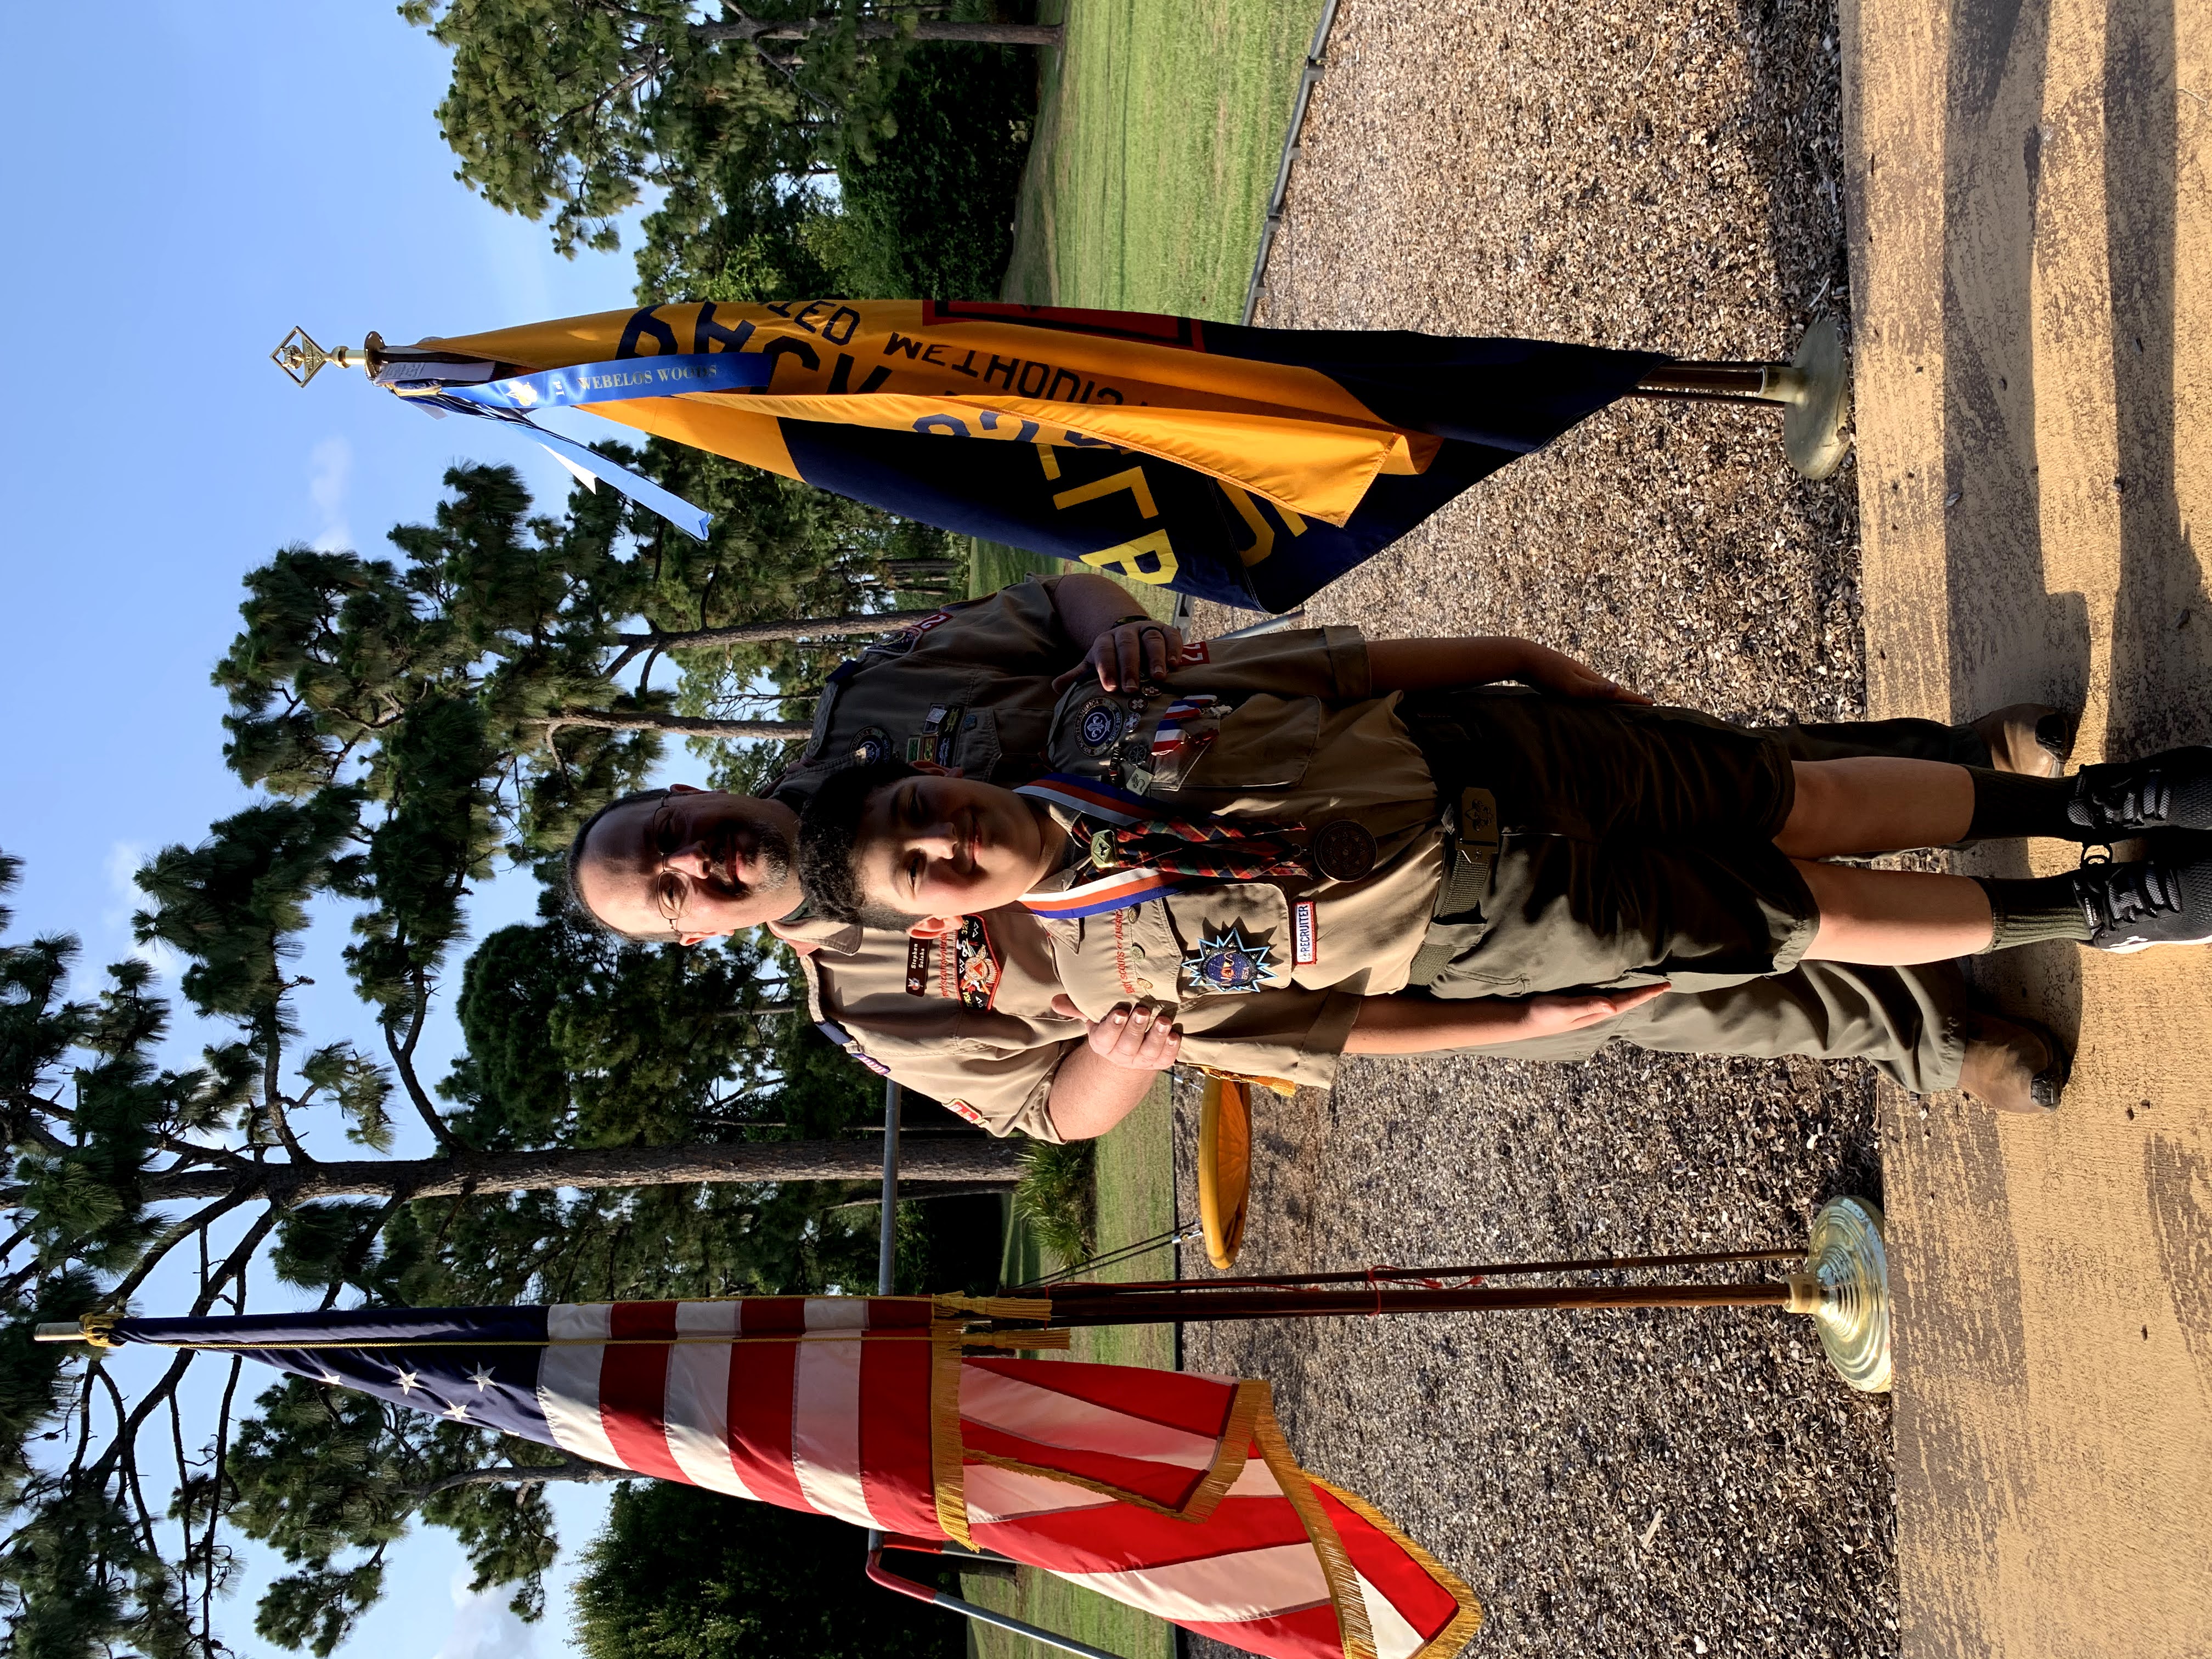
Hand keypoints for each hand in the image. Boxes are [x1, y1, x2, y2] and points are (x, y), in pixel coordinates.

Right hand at [1050, 995, 1182, 1069]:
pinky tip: (1175, 1034)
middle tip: (1143, 1012)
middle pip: (1128, 1045)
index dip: (1113, 1027)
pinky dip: (1171, 1048)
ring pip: (1149, 1052)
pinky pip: (1165, 1058)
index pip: (1105, 1038)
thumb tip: (1056, 1001)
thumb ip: (1077, 1007)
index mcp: (1102, 1043)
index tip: (1120, 1012)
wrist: (1128, 1047)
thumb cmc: (1109, 1024)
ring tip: (1164, 1021)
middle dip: (1136, 1029)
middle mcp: (1122, 1054)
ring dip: (1157, 1037)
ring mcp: (1141, 1059)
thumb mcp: (1093, 1016)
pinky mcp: (1159, 1061)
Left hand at [1051, 617, 1186, 692]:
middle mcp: (1126, 632)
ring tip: (1159, 677)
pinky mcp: (1166, 630)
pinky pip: (1171, 635)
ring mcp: (1147, 630)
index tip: (1110, 687)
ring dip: (1155, 657)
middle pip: (1127, 645)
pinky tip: (1175, 663)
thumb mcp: (1094, 665)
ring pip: (1151, 639)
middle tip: (1132, 688)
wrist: (1132, 637)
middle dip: (1130, 666)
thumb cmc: (1113, 659)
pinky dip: (1174, 648)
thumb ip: (1078, 676)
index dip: (1106, 667)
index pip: (1104, 651)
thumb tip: (1056, 687)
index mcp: (1105, 641)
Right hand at [1506, 985, 1670, 1037]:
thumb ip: (1587, 1006)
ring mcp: (1588, 1009)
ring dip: (1634, 992)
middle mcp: (1596, 1011)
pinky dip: (1619, 989)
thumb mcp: (1564, 1009)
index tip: (1665, 985)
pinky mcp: (1579, 1003)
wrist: (1521, 1020)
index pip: (1627, 1002)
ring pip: (1618, 999)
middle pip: (1627, 1002)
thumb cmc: (1542, 1015)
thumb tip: (1614, 1007)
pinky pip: (1605, 995)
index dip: (1646, 993)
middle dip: (1646, 993)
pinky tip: (1620, 985)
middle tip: (1665, 983)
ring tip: (1649, 984)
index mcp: (1596, 1013)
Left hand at [1515, 642, 1652, 703]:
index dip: (1635, 700)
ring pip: (1597, 690)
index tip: (1653, 704)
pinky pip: (1584, 691)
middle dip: (1627, 698)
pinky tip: (1588, 700)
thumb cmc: (1545, 673)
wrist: (1521, 657)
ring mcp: (1574, 677)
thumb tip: (1619, 688)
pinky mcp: (1562, 680)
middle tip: (1644, 705)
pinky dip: (1593, 697)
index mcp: (1591, 680)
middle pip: (1611, 690)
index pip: (1618, 692)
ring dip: (1611, 697)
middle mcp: (1585, 677)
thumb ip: (1594, 690)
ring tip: (1621, 704)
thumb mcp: (1570, 685)